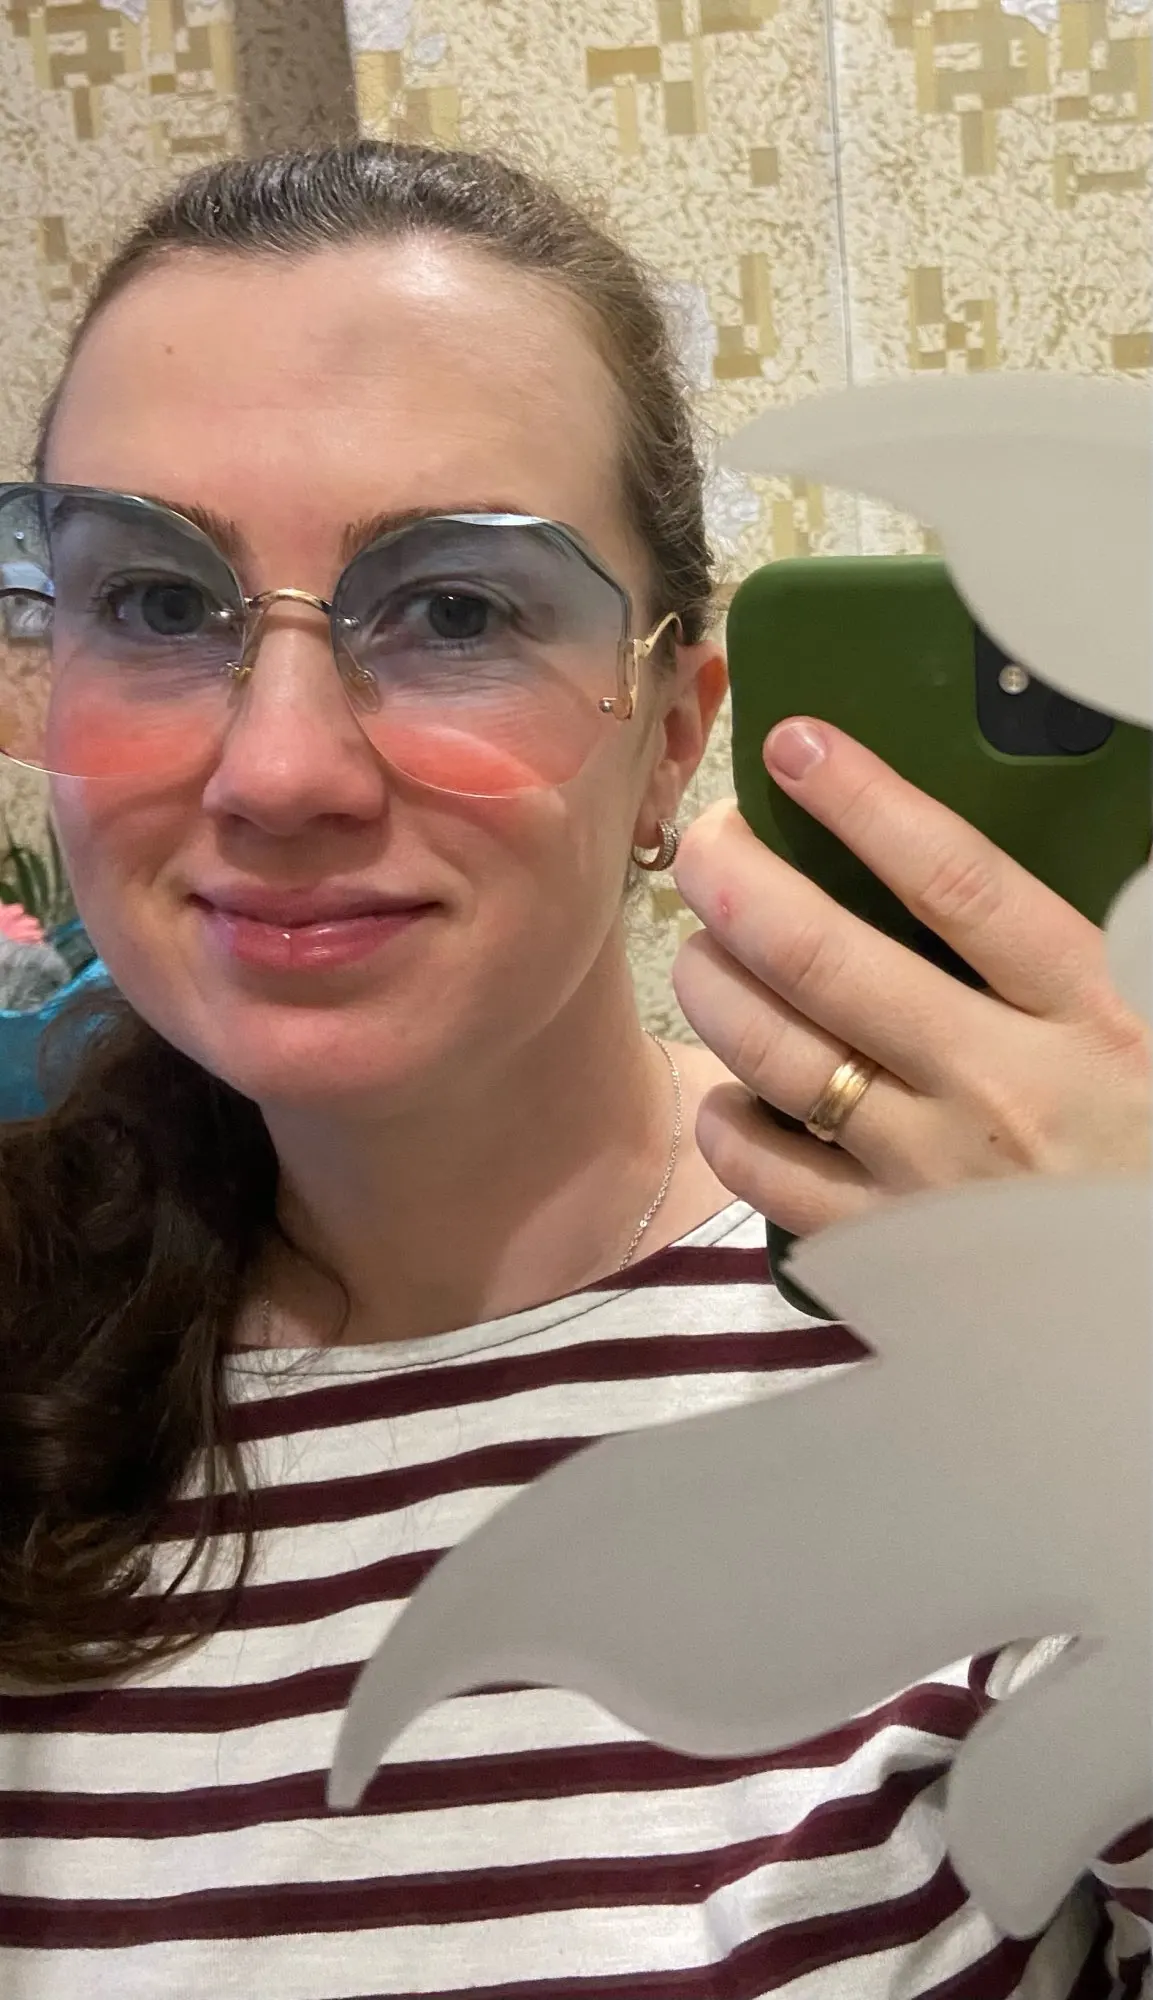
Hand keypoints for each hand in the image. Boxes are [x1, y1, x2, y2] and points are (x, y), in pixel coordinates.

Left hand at [672, 720, 1150, 1236]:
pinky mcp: (894, 1251)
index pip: (957, 882)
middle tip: (706, 842)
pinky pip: (775, 1180)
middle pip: (827, 961)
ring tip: (695, 944)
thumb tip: (964, 874)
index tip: (800, 746)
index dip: (867, 804)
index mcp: (1087, 1011)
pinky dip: (728, 1127)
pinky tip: (721, 1093)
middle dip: (741, 884)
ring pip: (778, 1057)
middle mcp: (997, 1084)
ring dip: (713, 986)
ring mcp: (934, 1173)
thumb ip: (1081, 951)